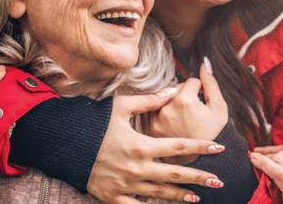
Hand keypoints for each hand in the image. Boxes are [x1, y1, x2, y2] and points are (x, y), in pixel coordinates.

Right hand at [87, 88, 225, 203]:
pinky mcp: (113, 197)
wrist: (64, 145)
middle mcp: (137, 167)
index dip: (200, 147)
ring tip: (197, 197)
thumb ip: (149, 101)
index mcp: (142, 145)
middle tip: (219, 181)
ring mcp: (126, 185)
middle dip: (199, 177)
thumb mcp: (121, 107)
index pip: (179, 146)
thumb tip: (173, 90)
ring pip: (160, 192)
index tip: (219, 148)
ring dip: (180, 195)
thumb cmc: (93, 123)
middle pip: (175, 173)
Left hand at [144, 57, 227, 164]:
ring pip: (162, 99)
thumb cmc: (214, 134)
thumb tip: (205, 64)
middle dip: (184, 96)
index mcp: (183, 100)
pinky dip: (161, 112)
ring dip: (171, 102)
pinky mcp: (149, 129)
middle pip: (174, 89)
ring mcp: (155, 119)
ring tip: (182, 117)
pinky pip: (154, 111)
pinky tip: (172, 122)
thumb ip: (211, 83)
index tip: (202, 102)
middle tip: (193, 112)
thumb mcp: (219, 107)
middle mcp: (165, 108)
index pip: (190, 82)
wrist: (202, 163)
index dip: (200, 90)